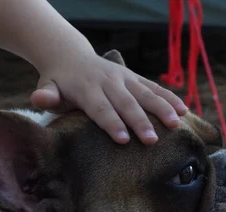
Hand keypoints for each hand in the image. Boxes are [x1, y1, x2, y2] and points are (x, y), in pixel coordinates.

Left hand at [30, 52, 187, 144]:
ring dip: (162, 109)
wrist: (71, 56)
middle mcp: (109, 82)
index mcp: (87, 89)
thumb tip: (40, 99)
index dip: (111, 123)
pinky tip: (185, 111)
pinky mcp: (135, 78)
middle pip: (127, 103)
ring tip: (177, 124)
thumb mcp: (48, 87)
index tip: (123, 139)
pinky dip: (170, 98)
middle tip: (152, 140)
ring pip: (146, 94)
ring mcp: (125, 79)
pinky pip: (155, 88)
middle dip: (140, 122)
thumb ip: (46, 96)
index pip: (100, 108)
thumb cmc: (59, 83)